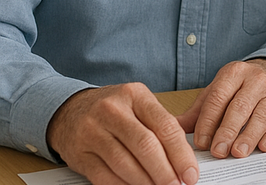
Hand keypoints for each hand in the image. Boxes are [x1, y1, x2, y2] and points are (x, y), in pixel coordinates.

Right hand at [46, 82, 198, 184]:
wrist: (69, 110)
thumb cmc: (114, 109)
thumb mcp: (138, 104)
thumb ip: (161, 125)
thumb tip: (185, 158)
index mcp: (135, 95)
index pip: (165, 126)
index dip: (181, 153)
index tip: (191, 172)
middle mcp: (112, 110)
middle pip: (146, 146)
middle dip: (165, 171)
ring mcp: (92, 131)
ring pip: (125, 163)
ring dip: (146, 182)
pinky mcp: (79, 154)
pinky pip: (105, 176)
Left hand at [177, 59, 265, 158]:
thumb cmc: (240, 89)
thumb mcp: (217, 92)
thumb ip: (197, 112)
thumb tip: (168, 129)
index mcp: (234, 73)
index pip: (218, 97)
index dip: (208, 121)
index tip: (200, 143)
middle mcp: (256, 79)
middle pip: (240, 107)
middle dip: (227, 131)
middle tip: (218, 151)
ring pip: (261, 115)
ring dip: (249, 136)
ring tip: (238, 152)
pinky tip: (264, 147)